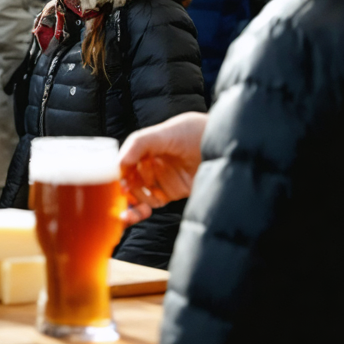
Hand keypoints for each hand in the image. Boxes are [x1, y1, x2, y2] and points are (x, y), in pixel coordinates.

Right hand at [118, 111, 206, 225]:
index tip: (117, 183)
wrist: (226, 147)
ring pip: (138, 193)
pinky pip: (153, 203)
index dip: (117, 172)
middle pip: (128, 179)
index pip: (123, 160)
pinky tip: (142, 211)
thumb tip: (118, 163)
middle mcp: (150, 161)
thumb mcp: (165, 133)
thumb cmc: (195, 132)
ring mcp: (161, 177)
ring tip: (141, 204)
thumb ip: (140, 143)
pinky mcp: (172, 191)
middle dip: (123, 189)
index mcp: (145, 146)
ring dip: (135, 200)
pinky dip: (144, 209)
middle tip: (124, 196)